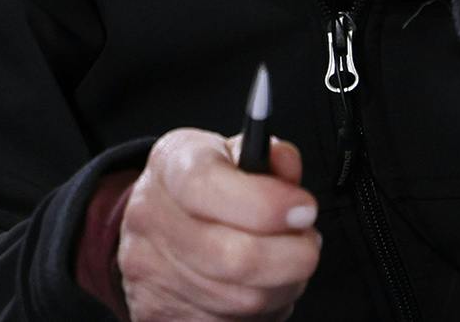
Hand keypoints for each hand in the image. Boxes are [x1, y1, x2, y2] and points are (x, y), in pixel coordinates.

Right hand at [114, 128, 316, 320]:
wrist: (157, 221)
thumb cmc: (203, 186)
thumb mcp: (230, 154)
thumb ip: (266, 157)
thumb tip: (285, 162)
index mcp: (171, 165)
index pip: (208, 186)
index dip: (267, 203)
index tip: (304, 210)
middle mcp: (153, 218)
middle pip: (233, 256)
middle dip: (291, 255)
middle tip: (307, 243)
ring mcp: (152, 271)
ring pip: (241, 299)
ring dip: (282, 284)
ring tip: (287, 263)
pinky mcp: (160, 312)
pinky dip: (261, 308)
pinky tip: (261, 285)